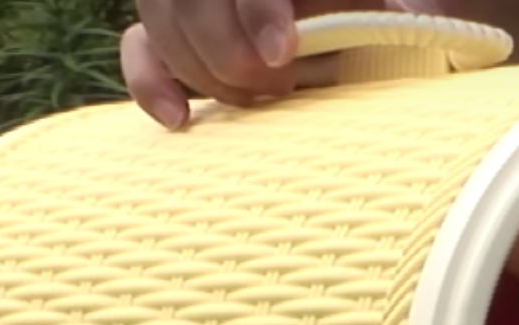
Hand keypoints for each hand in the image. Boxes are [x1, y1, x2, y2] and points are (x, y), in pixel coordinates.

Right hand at [120, 0, 442, 129]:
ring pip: (162, 18)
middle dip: (231, 51)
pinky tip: (180, 119)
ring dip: (204, 71)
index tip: (282, 53)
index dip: (258, 10)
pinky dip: (151, 84)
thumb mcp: (375, 12)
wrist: (345, 27)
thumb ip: (377, 13)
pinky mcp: (165, 31)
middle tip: (279, 87)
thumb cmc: (369, 19)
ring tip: (257, 100)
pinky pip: (139, 49)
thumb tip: (379, 27)